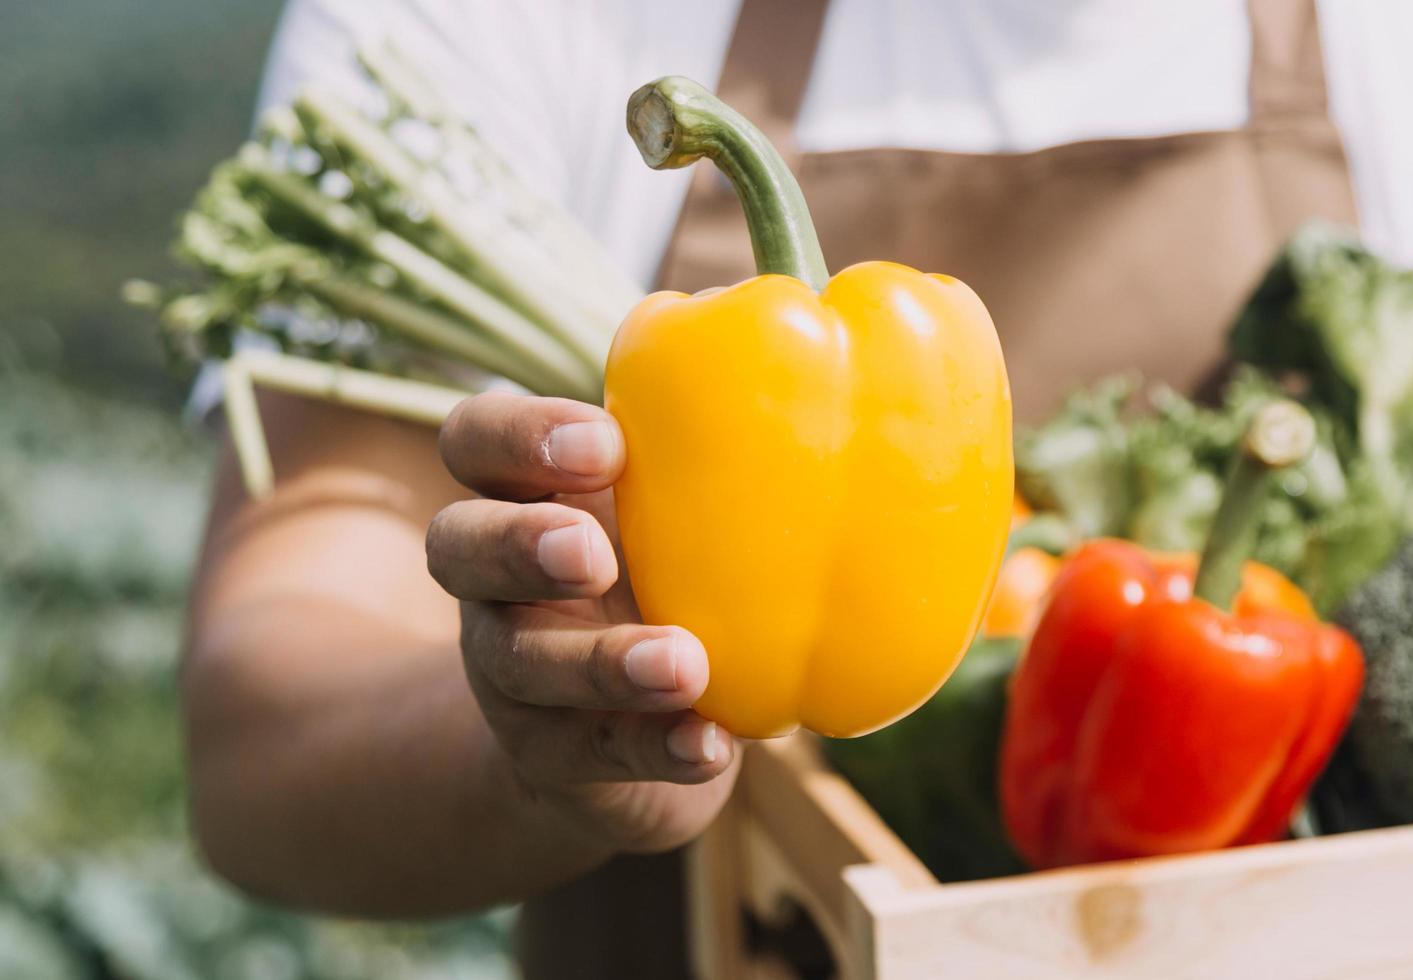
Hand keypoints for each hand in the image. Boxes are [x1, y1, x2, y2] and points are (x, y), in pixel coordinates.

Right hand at [426, 392, 736, 853]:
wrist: (620, 738)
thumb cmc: (667, 584)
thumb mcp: (678, 518)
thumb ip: (724, 463)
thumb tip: (872, 388)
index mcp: (526, 498)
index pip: (476, 442)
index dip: (518, 435)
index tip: (606, 445)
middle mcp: (496, 582)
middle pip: (456, 546)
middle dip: (519, 543)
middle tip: (592, 552)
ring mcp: (512, 673)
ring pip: (521, 662)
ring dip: (602, 663)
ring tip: (683, 666)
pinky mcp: (552, 755)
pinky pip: (594, 754)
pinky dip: (655, 749)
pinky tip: (709, 746)